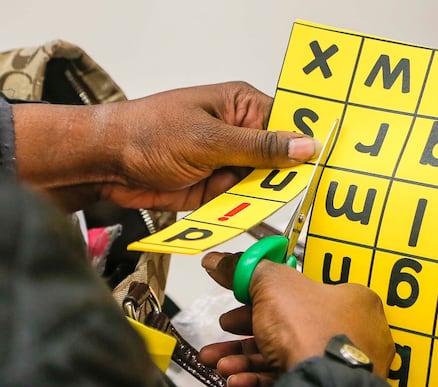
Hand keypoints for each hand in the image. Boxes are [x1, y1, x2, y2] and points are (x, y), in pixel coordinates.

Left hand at [14, 82, 320, 211]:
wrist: (103, 163)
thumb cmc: (147, 133)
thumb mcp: (210, 139)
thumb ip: (260, 147)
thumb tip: (304, 145)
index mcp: (242, 106)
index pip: (288, 125)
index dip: (306, 145)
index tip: (326, 165)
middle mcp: (240, 134)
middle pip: (280, 160)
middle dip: (288, 179)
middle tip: (307, 197)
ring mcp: (228, 163)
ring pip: (264, 186)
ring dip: (265, 200)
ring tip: (276, 213)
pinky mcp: (216, 189)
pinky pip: (242, 204)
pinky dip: (244, 214)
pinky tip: (250, 221)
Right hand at [198, 252, 394, 386]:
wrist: (321, 386)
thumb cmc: (305, 326)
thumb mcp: (272, 285)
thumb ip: (244, 270)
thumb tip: (214, 260)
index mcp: (352, 301)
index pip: (306, 292)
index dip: (267, 293)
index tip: (239, 297)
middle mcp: (351, 333)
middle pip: (289, 326)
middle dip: (246, 329)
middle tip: (224, 328)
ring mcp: (337, 367)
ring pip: (282, 357)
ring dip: (243, 358)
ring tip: (216, 361)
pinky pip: (286, 381)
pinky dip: (256, 379)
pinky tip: (234, 379)